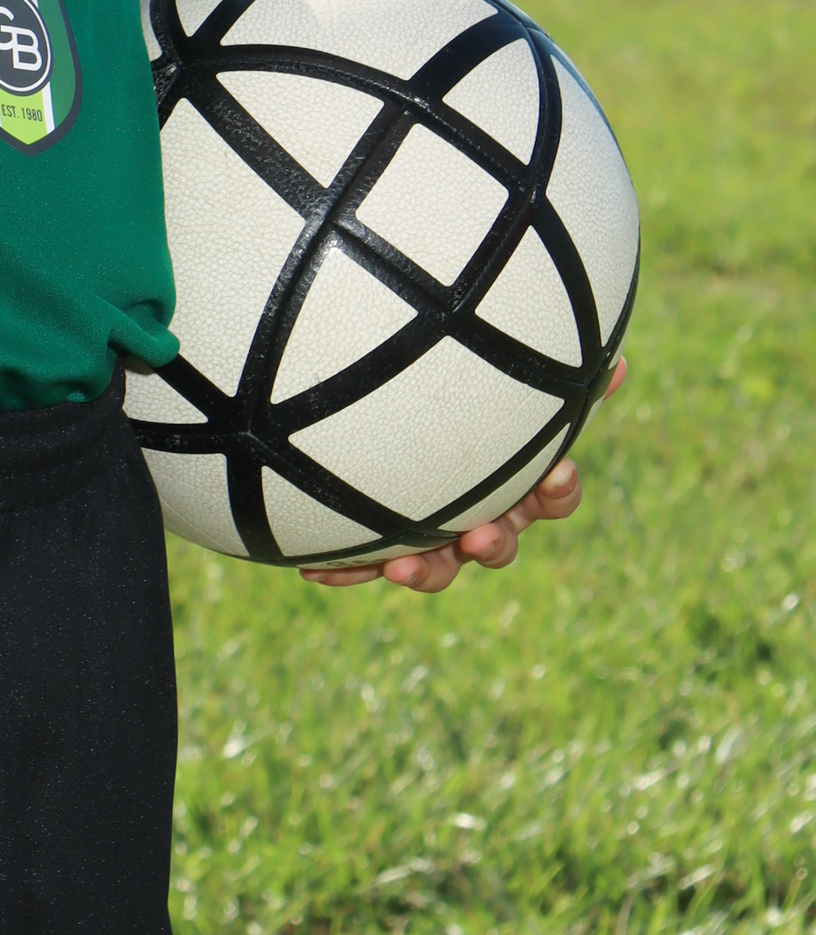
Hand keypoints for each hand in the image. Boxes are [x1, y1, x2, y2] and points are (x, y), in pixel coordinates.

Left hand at [301, 354, 626, 593]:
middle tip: (481, 535)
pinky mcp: (380, 546)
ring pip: (438, 568)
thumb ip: (549, 372)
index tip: (559, 471)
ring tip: (401, 569)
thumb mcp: (501, 383)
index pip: (554, 496)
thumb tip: (621, 362)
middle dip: (494, 543)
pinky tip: (314, 571)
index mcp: (516, 482)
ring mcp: (431, 535)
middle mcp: (479, 515)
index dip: (560, 490)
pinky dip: (346, 570)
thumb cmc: (459, 402)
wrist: (385, 424)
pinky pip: (365, 565)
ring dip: (427, 572)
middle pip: (499, 543)